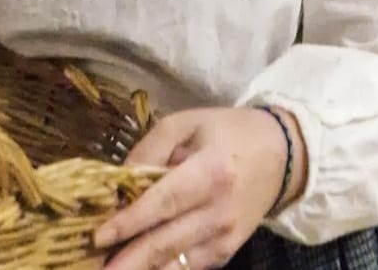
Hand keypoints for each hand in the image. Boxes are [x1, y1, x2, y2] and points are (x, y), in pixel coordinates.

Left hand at [95, 106, 306, 269]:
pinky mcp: (226, 253)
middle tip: (96, 268)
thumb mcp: (188, 123)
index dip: (130, 221)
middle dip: (127, 261)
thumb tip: (119, 178)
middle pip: (165, 242)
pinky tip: (137, 268)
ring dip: (140, 269)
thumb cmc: (228, 132)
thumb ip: (152, 147)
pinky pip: (187, 267)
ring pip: (174, 264)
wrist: (281, 155)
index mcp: (210, 172)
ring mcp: (224, 238)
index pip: (163, 202)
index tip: (98, 236)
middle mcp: (218, 211)